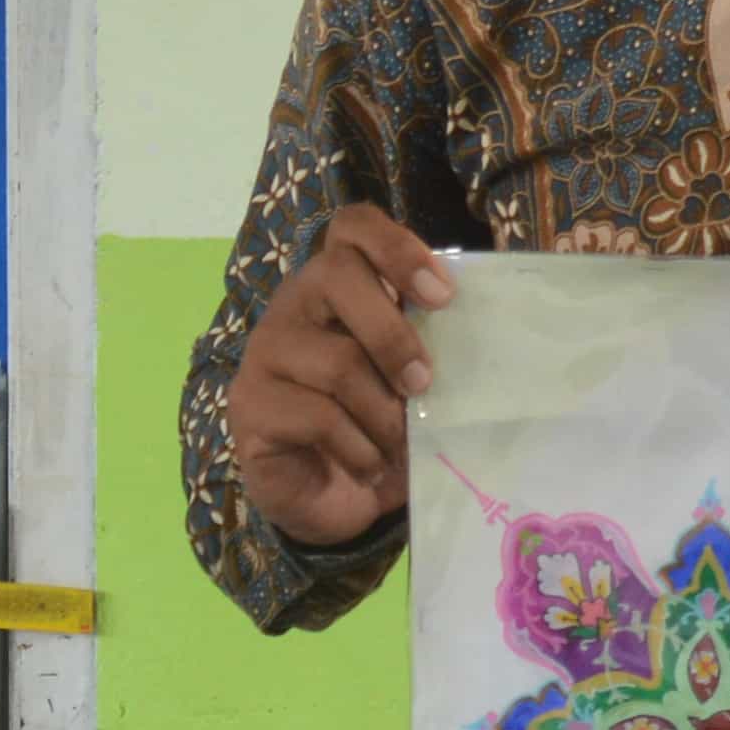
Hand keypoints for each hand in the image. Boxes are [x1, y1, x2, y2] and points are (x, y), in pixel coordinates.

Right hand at [225, 206, 460, 549]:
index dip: (397, 247)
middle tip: (424, 383)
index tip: (443, 295)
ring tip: (398, 445)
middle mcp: (292, 306)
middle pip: (336, 276)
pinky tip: (369, 468)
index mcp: (335, 286)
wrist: (331, 501)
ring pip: (338, 361)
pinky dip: (360, 449)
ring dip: (384, 413)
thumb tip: (480, 335)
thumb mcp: (410, 381)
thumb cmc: (377, 428)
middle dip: (393, 335)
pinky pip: (318, 416)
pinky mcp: (250, 406)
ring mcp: (265, 354)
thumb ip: (430, 345)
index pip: (352, 227)